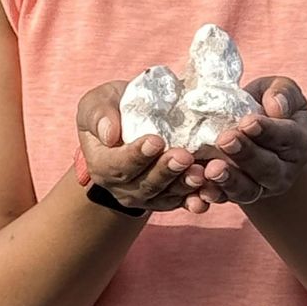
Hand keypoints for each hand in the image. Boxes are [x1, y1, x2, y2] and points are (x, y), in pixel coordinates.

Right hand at [76, 80, 221, 214]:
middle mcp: (122, 186)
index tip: (156, 140)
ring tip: (200, 174)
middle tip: (184, 157)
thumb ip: (99, 115)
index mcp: (101, 164)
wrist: (130, 123)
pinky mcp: (166, 198)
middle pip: (144, 184)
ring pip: (165, 196)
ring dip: (184, 186)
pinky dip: (195, 199)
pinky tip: (209, 194)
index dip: (136, 155)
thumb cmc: (113, 109)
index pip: (117, 164)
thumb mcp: (97, 103)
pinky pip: (181, 202)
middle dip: (165, 171)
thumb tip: (109, 134)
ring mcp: (145, 196)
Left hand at [189, 77, 306, 207]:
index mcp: (298, 142)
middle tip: (225, 140)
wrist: (255, 130)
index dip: (268, 131)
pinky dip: (213, 195)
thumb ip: (282, 92)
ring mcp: (261, 187)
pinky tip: (200, 190)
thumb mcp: (280, 90)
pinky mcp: (237, 195)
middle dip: (246, 155)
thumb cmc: (268, 105)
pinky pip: (226, 199)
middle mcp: (284, 170)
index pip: (286, 137)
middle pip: (267, 167)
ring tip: (212, 169)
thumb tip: (276, 106)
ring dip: (229, 181)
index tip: (247, 122)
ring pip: (248, 190)